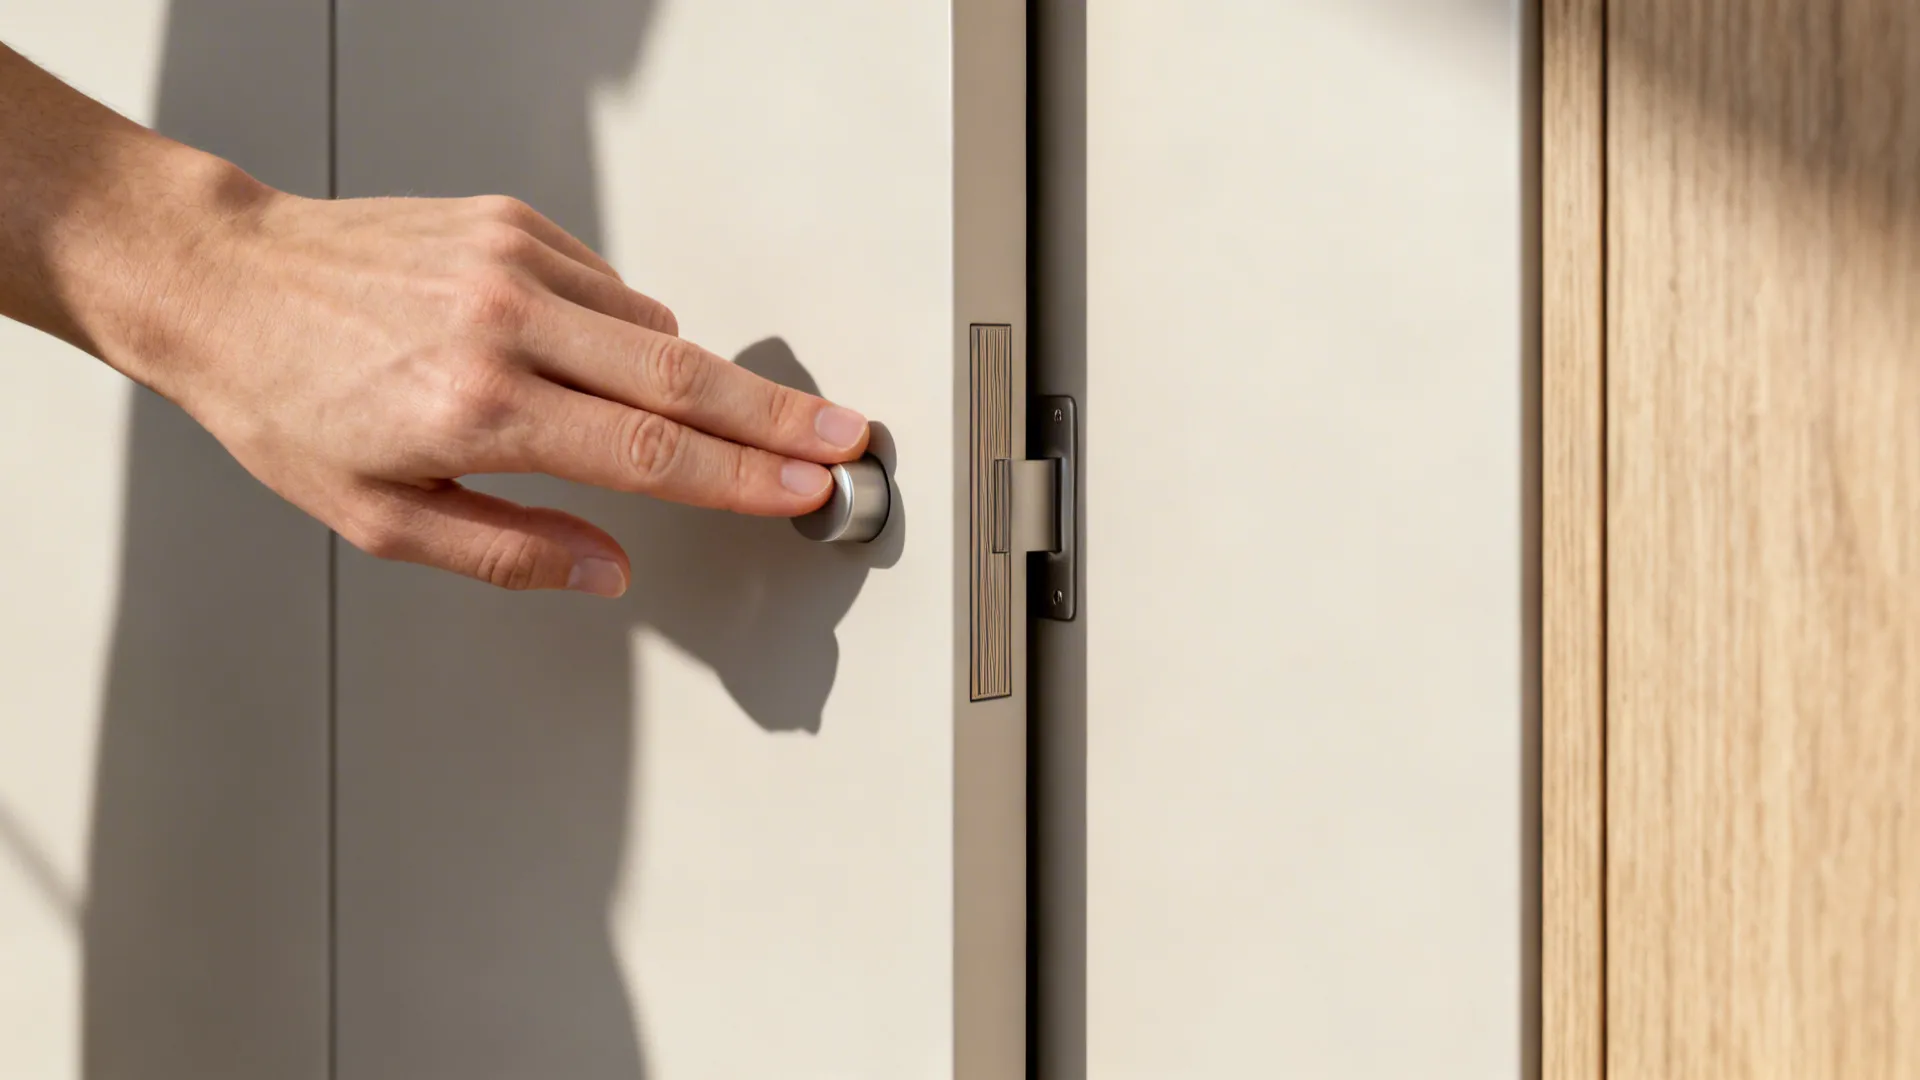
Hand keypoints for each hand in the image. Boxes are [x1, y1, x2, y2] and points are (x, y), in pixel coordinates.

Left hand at [139, 186, 869, 597]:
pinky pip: (611, 286)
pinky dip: (628, 330)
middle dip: (780, 416)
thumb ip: (510, 551)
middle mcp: (505, 322)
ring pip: (655, 328)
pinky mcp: (513, 222)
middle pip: (685, 377)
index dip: (743, 477)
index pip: (650, 450)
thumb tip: (608, 570)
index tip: (804, 488)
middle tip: (844, 437)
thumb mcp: (380, 519)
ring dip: (694, 380)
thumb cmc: (286, 401)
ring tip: (708, 417)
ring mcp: (513, 261)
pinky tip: (601, 357)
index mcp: (478, 407)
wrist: (222, 280)